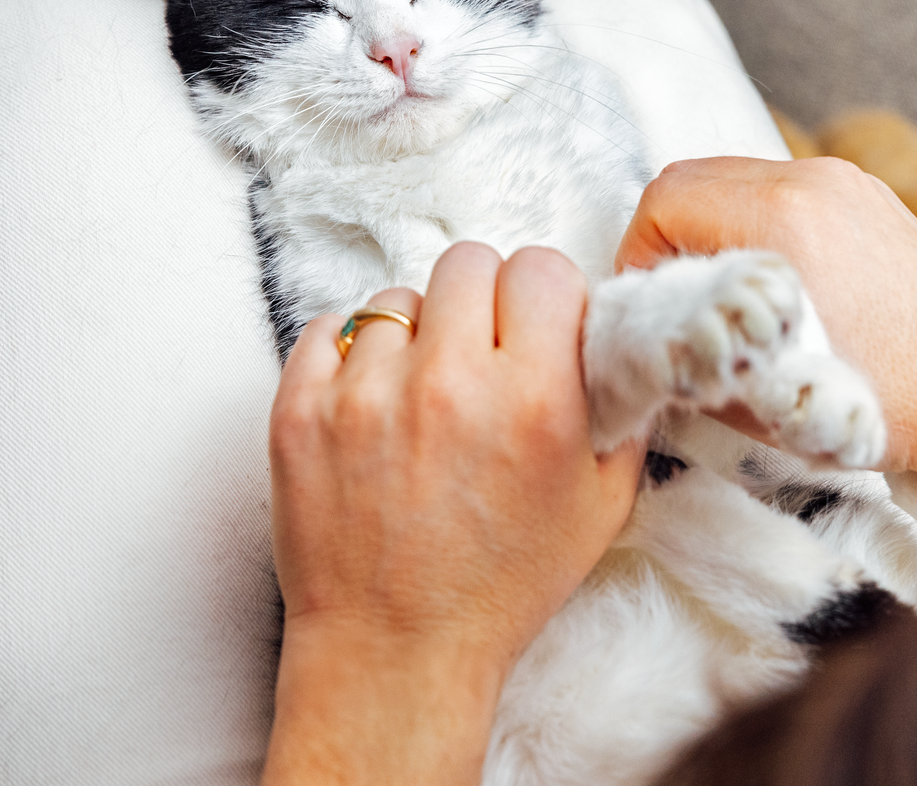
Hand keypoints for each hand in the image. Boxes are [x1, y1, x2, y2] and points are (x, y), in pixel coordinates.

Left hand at [264, 243, 645, 785]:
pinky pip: (327, 329)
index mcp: (531, 400)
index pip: (541, 269)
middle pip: (468, 263)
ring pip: (396, 299)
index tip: (537, 324)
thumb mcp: (600, 506)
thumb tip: (614, 339)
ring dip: (415, 335)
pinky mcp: (300, 410)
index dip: (545, 294)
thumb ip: (617, 410)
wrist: (395, 653)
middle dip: (483, 301)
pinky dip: (349, 356)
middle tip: (481, 350)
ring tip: (420, 394)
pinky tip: (371, 402)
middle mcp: (447, 384)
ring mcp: (364, 394)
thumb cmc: (499, 588)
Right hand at [618, 157, 916, 534]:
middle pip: (692, 177)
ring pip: (736, 177)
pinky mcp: (869, 197)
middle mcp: (814, 182)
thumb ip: (691, 349)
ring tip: (728, 296)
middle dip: (667, 236)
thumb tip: (651, 334)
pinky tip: (778, 285)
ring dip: (711, 226)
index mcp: (783, 217)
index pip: (663, 200)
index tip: (649, 306)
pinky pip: (781, 188)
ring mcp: (847, 183)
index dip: (637, 255)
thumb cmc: (886, 404)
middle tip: (677, 301)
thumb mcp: (762, 395)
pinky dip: (755, 223)